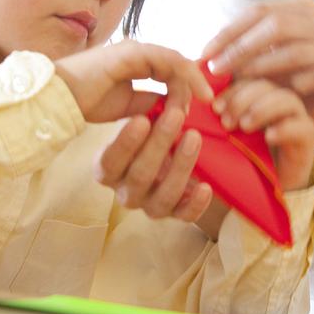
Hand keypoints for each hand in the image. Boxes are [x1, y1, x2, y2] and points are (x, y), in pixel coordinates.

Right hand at [54, 40, 212, 123]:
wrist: (60, 98)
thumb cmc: (86, 101)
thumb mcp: (126, 106)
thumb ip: (148, 101)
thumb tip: (170, 104)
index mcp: (134, 61)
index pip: (170, 68)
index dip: (187, 83)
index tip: (202, 103)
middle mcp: (137, 51)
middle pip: (177, 63)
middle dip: (194, 82)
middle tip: (208, 102)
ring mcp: (135, 49)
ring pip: (176, 60)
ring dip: (192, 80)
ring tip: (205, 98)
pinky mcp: (133, 52)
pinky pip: (168, 60)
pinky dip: (185, 75)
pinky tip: (195, 92)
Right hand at [94, 108, 213, 223]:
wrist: (161, 159)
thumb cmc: (146, 135)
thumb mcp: (140, 123)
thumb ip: (146, 115)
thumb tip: (163, 97)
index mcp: (107, 170)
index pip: (110, 161)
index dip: (125, 143)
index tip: (142, 118)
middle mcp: (125, 193)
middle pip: (140, 176)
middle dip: (160, 144)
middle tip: (176, 114)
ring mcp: (149, 206)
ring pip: (163, 197)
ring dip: (181, 166)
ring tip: (193, 136)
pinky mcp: (173, 213)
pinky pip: (184, 216)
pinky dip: (196, 205)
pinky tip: (206, 186)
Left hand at [202, 0, 313, 131]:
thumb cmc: (285, 86)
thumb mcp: (260, 63)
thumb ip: (239, 51)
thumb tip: (201, 54)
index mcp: (305, 11)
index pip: (262, 11)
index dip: (230, 31)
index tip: (205, 54)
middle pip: (280, 26)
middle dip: (244, 48)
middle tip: (219, 70)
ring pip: (299, 50)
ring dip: (265, 67)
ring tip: (242, 83)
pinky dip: (299, 82)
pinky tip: (283, 92)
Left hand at [213, 79, 313, 190]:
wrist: (268, 190)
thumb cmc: (244, 159)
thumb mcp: (227, 136)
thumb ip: (217, 118)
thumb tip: (195, 104)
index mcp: (258, 95)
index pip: (246, 79)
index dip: (230, 89)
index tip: (214, 108)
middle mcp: (278, 100)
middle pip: (265, 85)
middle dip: (242, 99)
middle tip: (226, 121)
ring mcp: (296, 116)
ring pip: (286, 99)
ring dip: (262, 109)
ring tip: (244, 127)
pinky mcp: (308, 136)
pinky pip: (300, 125)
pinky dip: (284, 128)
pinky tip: (268, 137)